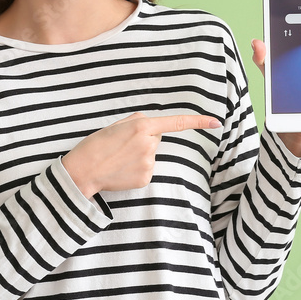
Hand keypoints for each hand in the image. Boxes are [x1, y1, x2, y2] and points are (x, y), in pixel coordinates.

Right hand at [62, 112, 220, 199]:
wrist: (83, 171)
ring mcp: (149, 163)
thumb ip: (139, 121)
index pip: (177, 123)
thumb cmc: (97, 145)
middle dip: (144, 139)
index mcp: (143, 127)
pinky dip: (137, 168)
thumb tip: (153, 126)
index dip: (199, 121)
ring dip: (140, 154)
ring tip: (119, 158)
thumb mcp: (116, 125)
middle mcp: (149, 145)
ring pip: (152, 154)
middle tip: (122, 144)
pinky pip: (148, 169)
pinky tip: (123, 170)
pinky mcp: (146, 178)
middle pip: (157, 138)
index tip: (216, 122)